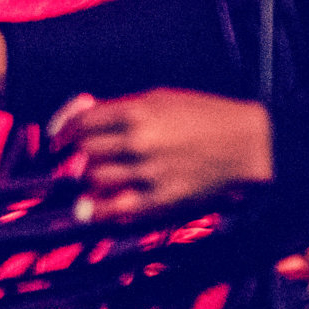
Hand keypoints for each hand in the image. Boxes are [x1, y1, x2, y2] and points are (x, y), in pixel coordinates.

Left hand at [56, 88, 272, 219]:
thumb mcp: (163, 98)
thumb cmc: (208, 116)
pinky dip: (97, 209)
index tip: (58, 139)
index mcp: (139, 110)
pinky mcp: (162, 201)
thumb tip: (85, 114)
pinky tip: (90, 208)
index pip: (83, 122)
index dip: (64, 131)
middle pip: (84, 152)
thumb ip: (123, 108)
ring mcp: (149, 173)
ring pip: (95, 180)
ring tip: (89, 181)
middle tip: (74, 161)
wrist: (250, 144)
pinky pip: (116, 209)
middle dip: (75, 156)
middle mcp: (140, 141)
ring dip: (87, 181)